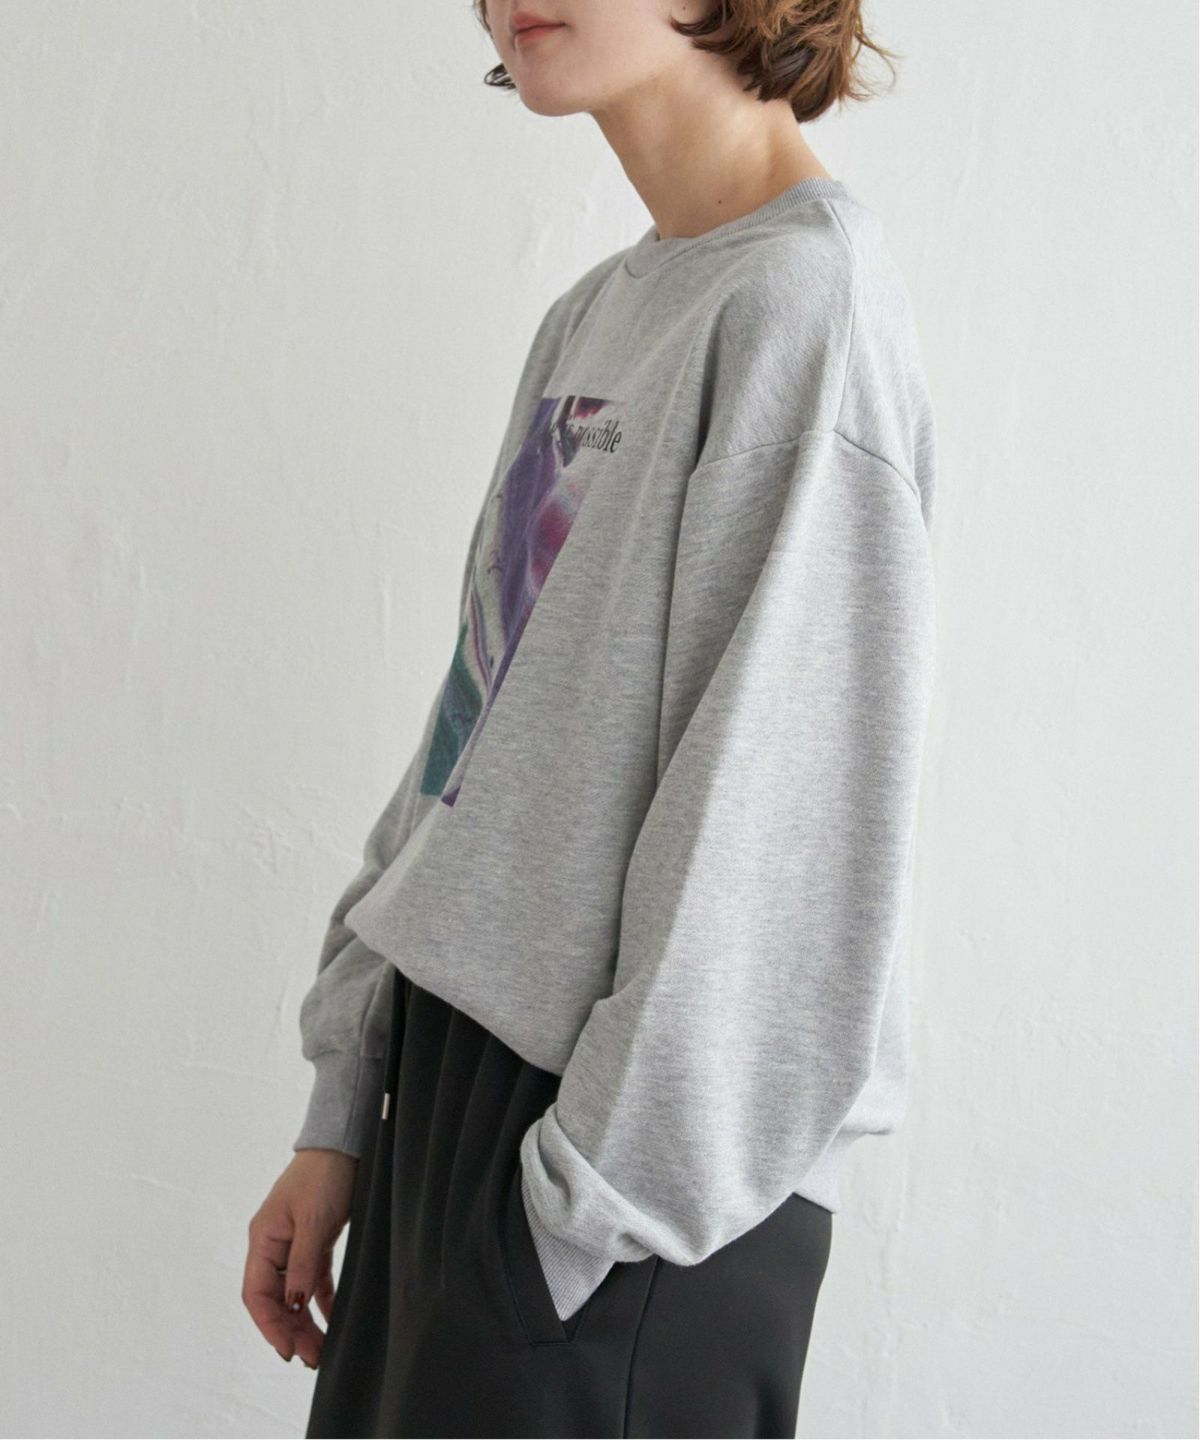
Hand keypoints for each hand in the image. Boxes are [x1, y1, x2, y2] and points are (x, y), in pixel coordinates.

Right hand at [243, 1148, 357, 1368]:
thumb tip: (292, 1305)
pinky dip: (322, 1301)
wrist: (345, 1144)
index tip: (287, 1351)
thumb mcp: (313, 1220)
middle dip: (291, 1330)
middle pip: (275, 1299)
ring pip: (295, 1294)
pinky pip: (314, 1279)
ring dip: (306, 1321)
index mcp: (263, 1239)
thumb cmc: (323, 1176)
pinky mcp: (316, 1240)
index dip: (269, 1325)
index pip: (257, 1294)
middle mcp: (274, 1245)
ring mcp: (294, 1243)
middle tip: (312, 1358)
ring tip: (321, 1349)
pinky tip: (333, 1320)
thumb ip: (301, 1263)